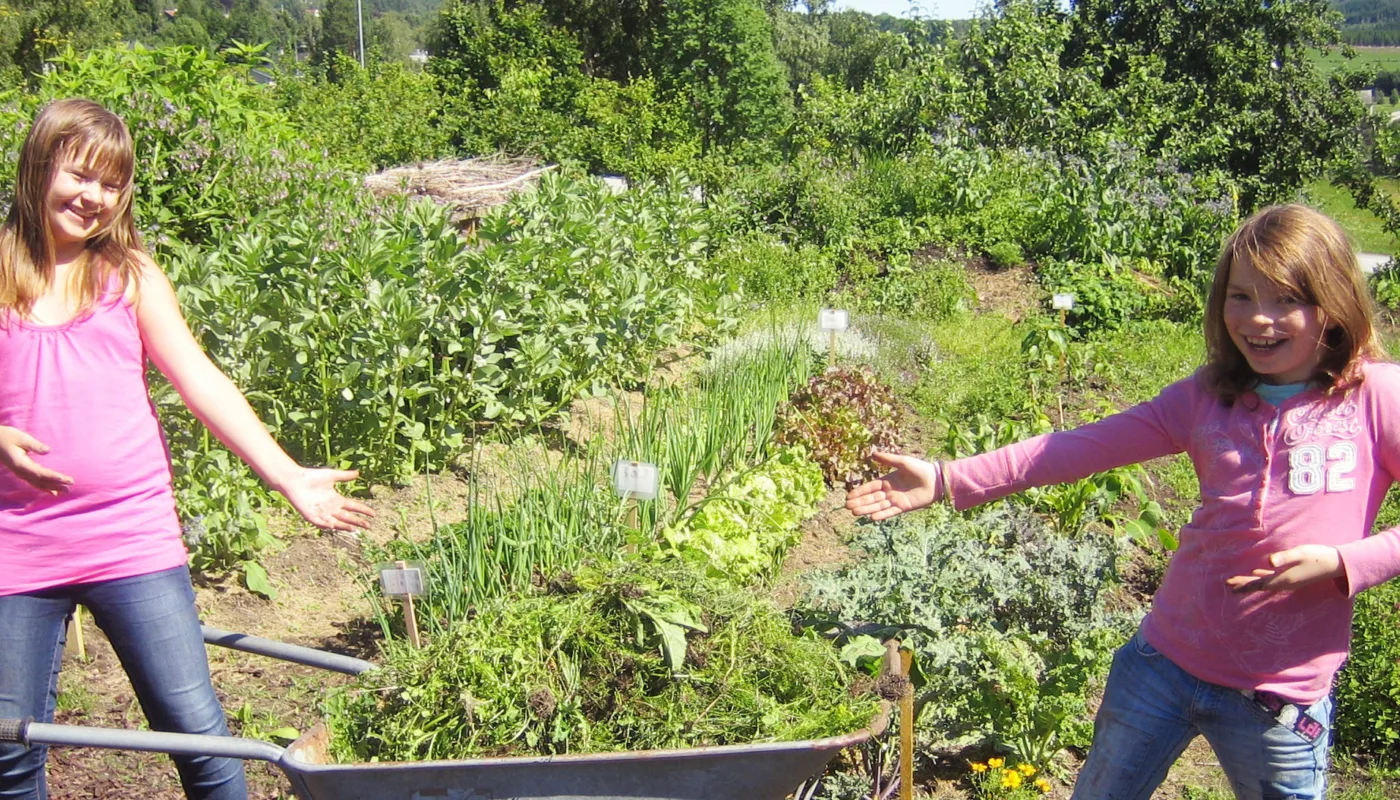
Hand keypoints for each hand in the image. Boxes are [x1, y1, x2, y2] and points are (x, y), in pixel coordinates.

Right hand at [0, 426, 73, 494]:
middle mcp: (20, 472)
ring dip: (52, 488)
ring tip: (65, 491)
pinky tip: (53, 492)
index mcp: (21, 464)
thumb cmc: (7, 437)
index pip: (41, 473)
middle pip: (41, 481)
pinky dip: (44, 488)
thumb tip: (48, 451)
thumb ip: (34, 445)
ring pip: (38, 484)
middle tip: (71, 485)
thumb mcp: (21, 438)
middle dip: (56, 484)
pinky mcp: (22, 472)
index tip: (66, 479)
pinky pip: (34, 482)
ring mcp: (20, 473)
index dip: (54, 477)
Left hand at [277, 467, 374, 531]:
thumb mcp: (332, 475)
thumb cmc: (312, 476)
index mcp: (336, 499)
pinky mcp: (311, 516)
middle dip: (358, 522)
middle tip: (368, 526)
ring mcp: (321, 513)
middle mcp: (331, 508)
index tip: (373, 514)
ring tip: (354, 529)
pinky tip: (334, 526)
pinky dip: (327, 525)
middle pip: (347, 517)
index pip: (353, 506)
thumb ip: (345, 476)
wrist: (295, 480)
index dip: (363, 510)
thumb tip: (358, 473)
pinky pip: (320, 522)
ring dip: (345, 526)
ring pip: (336, 522)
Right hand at [845, 452, 941, 520]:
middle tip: (847, 507)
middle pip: (871, 498)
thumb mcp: (903, 462)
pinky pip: (890, 512)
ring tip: (854, 513)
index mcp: (887, 480)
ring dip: (866, 509)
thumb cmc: (920, 468)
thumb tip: (872, 453)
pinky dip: (882, 514)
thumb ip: (888, 459)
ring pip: (878, 506)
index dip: (859, 492)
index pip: (870, 487)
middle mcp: (889, 492)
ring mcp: (896, 500)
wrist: (936, 480)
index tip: (848, 496)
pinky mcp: (904, 507)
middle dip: (859, 502)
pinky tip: (872, 517)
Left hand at [1225, 545, 1343, 593]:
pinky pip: (1273, 578)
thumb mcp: (1299, 554)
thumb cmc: (1317, 556)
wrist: (1337, 564)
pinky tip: (1258, 572)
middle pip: (1259, 584)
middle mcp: (1284, 582)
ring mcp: (1289, 580)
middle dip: (1243, 584)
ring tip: (1238, 581)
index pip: (1258, 583)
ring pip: (1265, 581)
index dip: (1243, 584)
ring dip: (1251, 581)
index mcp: (1283, 579)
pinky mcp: (1293, 575)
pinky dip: (1263, 575)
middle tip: (1227, 584)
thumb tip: (1269, 562)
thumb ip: (1284, 558)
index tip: (1229, 585)